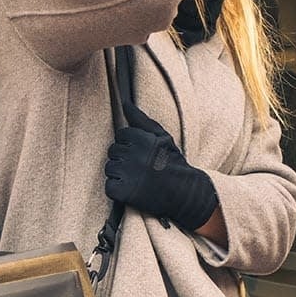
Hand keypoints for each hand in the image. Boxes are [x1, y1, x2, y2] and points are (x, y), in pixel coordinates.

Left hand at [105, 103, 217, 231]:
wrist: (185, 193)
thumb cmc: (173, 164)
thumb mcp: (162, 138)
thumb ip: (141, 120)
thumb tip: (125, 103)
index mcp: (142, 139)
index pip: (121, 136)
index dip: (130, 145)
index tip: (142, 155)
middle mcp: (133, 155)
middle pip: (113, 152)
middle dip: (124, 160)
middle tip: (140, 168)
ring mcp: (127, 174)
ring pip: (109, 169)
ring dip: (120, 175)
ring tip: (138, 179)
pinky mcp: (123, 192)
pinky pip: (109, 187)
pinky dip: (118, 191)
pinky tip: (133, 191)